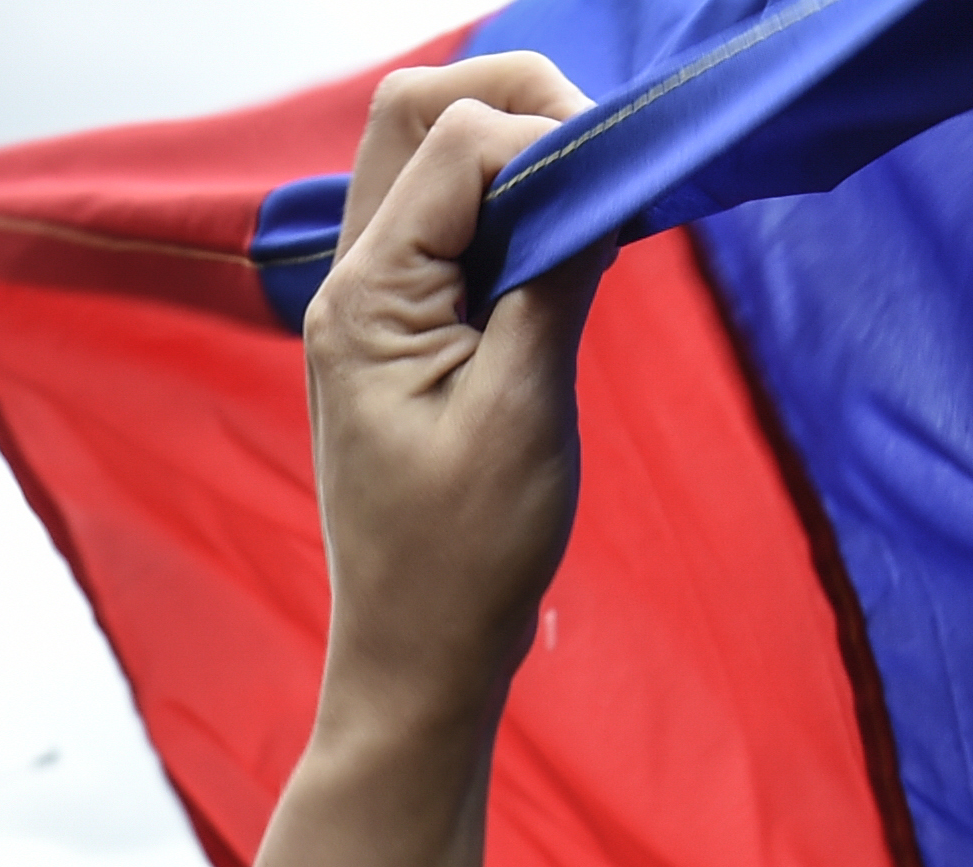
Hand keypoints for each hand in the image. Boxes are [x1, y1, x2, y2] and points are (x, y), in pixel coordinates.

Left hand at [311, 57, 602, 741]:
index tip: (622, 190)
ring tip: (590, 200)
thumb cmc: (466, 561)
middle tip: (603, 156)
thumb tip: (595, 184)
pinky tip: (564, 247)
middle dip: (515, 103)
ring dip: (509, 149)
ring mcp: (368, 305)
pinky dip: (506, 206)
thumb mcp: (525, 413)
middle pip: (414, 113)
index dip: (548, 139)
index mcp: (365, 300)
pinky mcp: (399, 332)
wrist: (418, 658)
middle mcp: (350, 284)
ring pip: (423, 157)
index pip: (456, 145)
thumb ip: (552, 283)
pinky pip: (443, 222)